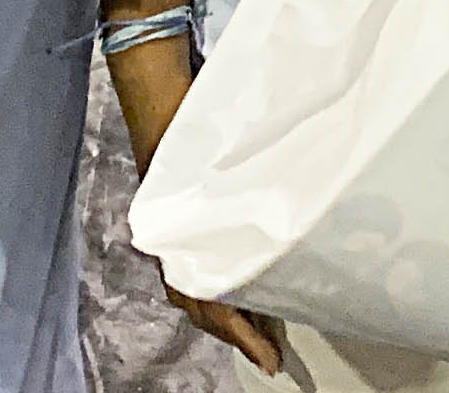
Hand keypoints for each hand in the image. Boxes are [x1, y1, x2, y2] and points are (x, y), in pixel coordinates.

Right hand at [102, 39, 284, 374]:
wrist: (159, 87)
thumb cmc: (193, 117)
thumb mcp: (229, 158)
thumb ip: (252, 197)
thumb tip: (290, 241)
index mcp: (181, 233)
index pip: (209, 301)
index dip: (242, 334)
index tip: (271, 362)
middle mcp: (172, 238)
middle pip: (200, 305)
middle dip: (235, 333)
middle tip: (271, 357)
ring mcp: (173, 229)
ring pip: (195, 289)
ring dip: (225, 315)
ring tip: (260, 335)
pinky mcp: (178, 217)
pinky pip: (195, 266)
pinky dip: (216, 288)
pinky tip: (241, 290)